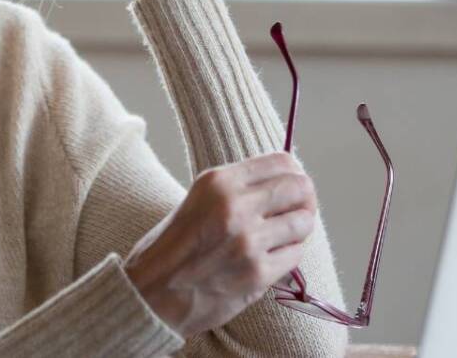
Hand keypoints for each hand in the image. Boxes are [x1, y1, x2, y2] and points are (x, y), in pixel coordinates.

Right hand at [120, 152, 317, 337]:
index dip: (294, 173)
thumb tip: (285, 181)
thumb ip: (239, 188)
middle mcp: (235, 206)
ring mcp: (248, 241)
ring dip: (299, 228)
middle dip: (304, 199)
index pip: (281, 161)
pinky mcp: (257, 273)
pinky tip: (271, 257)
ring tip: (284, 235)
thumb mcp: (199, 199)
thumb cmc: (173, 246)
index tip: (293, 185)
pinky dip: (289, 255)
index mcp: (219, 182)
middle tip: (298, 209)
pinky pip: (295, 255)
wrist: (152, 293)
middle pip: (299, 188)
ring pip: (303, 222)